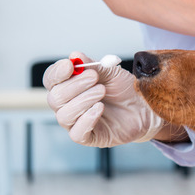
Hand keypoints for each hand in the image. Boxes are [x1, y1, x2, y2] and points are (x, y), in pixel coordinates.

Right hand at [44, 52, 164, 146]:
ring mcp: (76, 123)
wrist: (143, 107)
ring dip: (83, 100)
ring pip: (64, 115)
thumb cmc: (124, 91)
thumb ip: (93, 65)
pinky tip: (99, 108)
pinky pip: (77, 133)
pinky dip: (87, 119)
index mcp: (69, 87)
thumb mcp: (110, 72)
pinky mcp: (88, 137)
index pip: (51, 80)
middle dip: (74, 86)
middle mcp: (68, 106)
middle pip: (55, 98)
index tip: (70, 65)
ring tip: (102, 91)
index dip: (57, 73)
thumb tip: (75, 56)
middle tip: (94, 78)